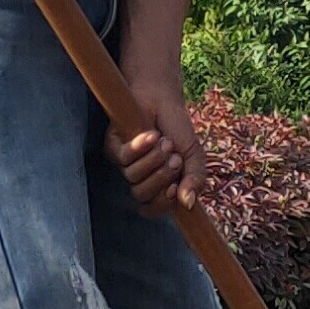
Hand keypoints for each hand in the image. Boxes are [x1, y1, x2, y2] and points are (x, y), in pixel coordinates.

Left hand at [113, 84, 206, 217]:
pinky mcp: (114, 147)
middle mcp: (140, 177)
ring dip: (153, 159)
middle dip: (161, 177)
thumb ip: (196, 179)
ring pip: (132, 177)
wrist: (163, 100)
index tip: (174, 188)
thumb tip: (189, 204)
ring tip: (165, 141)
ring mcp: (126, 163)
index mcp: (159, 184)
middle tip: (174, 159)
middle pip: (142, 194)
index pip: (154, 208)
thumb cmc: (178, 129)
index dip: (162, 203)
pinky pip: (123, 158)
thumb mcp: (194, 156)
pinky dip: (139, 147)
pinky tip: (150, 134)